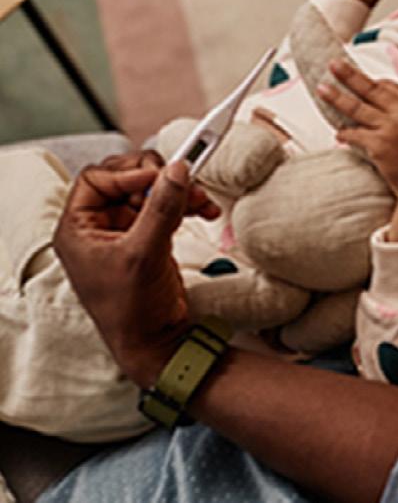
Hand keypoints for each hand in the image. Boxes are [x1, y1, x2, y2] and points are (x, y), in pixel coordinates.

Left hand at [53, 154, 219, 386]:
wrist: (157, 342)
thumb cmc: (133, 310)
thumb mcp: (144, 253)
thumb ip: (161, 208)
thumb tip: (177, 170)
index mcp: (78, 228)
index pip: (97, 179)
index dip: (129, 174)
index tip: (160, 177)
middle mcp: (98, 227)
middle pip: (126, 180)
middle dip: (159, 180)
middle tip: (183, 182)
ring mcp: (125, 232)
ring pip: (151, 192)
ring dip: (179, 192)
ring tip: (202, 202)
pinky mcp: (148, 239)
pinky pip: (166, 208)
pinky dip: (186, 206)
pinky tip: (205, 211)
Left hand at [317, 61, 397, 240]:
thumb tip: (386, 108)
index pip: (393, 86)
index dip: (375, 83)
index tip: (362, 79)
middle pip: (373, 89)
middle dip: (350, 75)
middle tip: (334, 65)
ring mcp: (393, 128)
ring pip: (358, 108)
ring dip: (337, 98)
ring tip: (323, 90)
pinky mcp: (380, 145)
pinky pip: (355, 134)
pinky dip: (345, 134)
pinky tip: (338, 134)